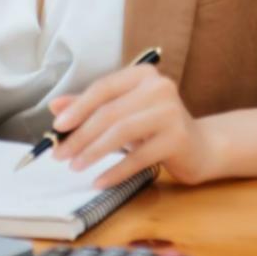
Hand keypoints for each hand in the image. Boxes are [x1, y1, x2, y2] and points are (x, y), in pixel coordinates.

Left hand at [48, 65, 213, 188]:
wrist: (201, 147)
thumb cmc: (155, 129)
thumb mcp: (123, 113)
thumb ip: (91, 107)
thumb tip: (55, 107)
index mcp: (142, 75)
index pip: (103, 88)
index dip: (77, 107)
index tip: (57, 127)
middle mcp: (159, 87)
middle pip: (110, 112)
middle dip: (80, 135)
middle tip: (59, 154)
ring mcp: (171, 112)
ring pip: (121, 132)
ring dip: (93, 152)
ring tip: (75, 166)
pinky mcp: (178, 138)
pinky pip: (138, 157)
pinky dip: (115, 170)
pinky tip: (100, 180)